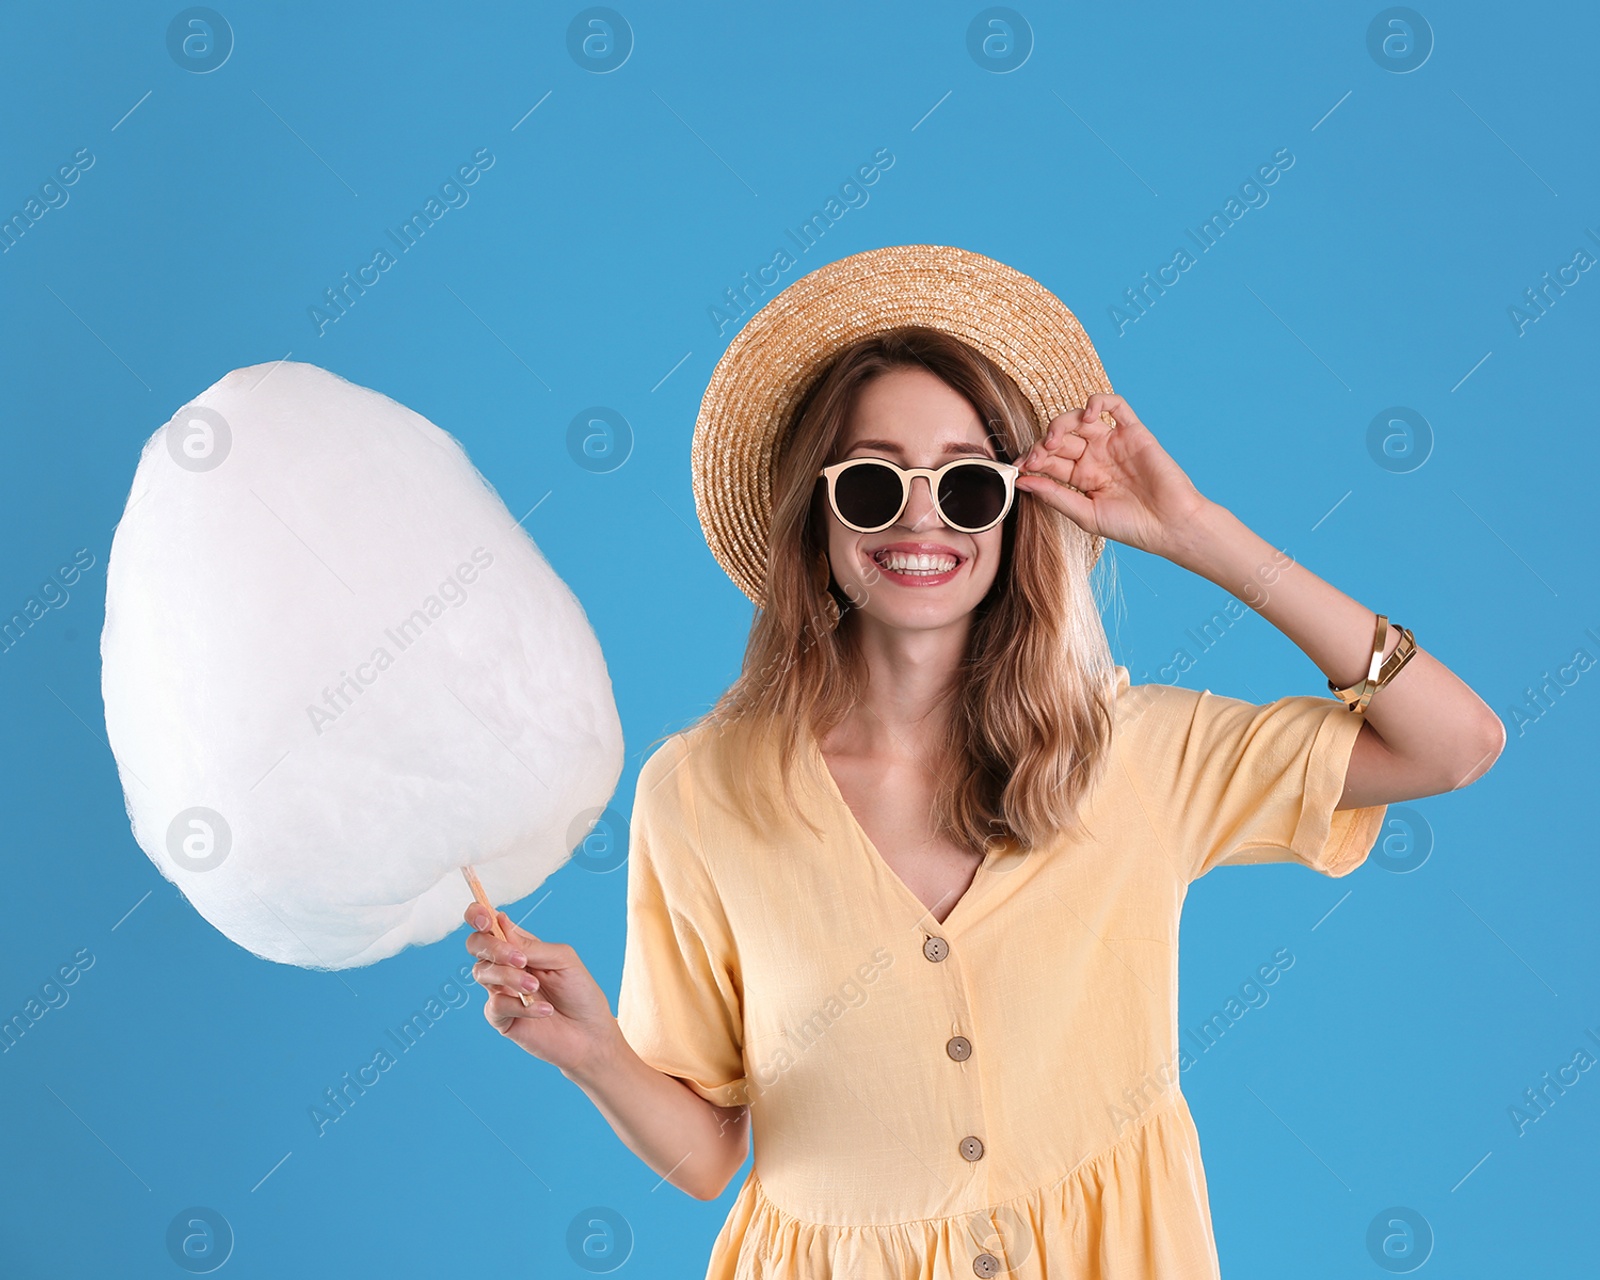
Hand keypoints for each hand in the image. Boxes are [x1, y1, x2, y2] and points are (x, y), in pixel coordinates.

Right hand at [463, 904, 620, 1076]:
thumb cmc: (580, 992)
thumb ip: (531, 945)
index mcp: (520, 946)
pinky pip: (497, 1005)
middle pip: (476, 946)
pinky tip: (544, 1009)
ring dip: (510, 977)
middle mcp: (505, 966)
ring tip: (535, 986)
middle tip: (520, 960)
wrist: (589, 1034)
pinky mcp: (501, 1018)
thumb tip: (501, 922)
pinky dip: (522, 1006)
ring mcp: (501, 992)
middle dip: (492, 948)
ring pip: (482, 973)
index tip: (484, 919)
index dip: (478, 916)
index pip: (489, 925)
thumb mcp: (563, 959)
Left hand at [1015, 393, 1209, 558]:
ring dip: (1060, 423)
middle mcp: (1095, 457)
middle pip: (1060, 438)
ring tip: (1054, 440)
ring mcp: (1113, 442)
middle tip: (1034, 458)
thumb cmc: (1132, 526)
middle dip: (1042, 445)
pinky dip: (1098, 401)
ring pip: (1079, 418)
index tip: (1018, 469)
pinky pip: (1115, 405)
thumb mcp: (1085, 515)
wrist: (1171, 526)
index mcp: (1081, 477)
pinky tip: (1089, 415)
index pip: (1049, 460)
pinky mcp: (1134, 431)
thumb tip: (1021, 482)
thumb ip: (1054, 496)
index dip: (1031, 460)